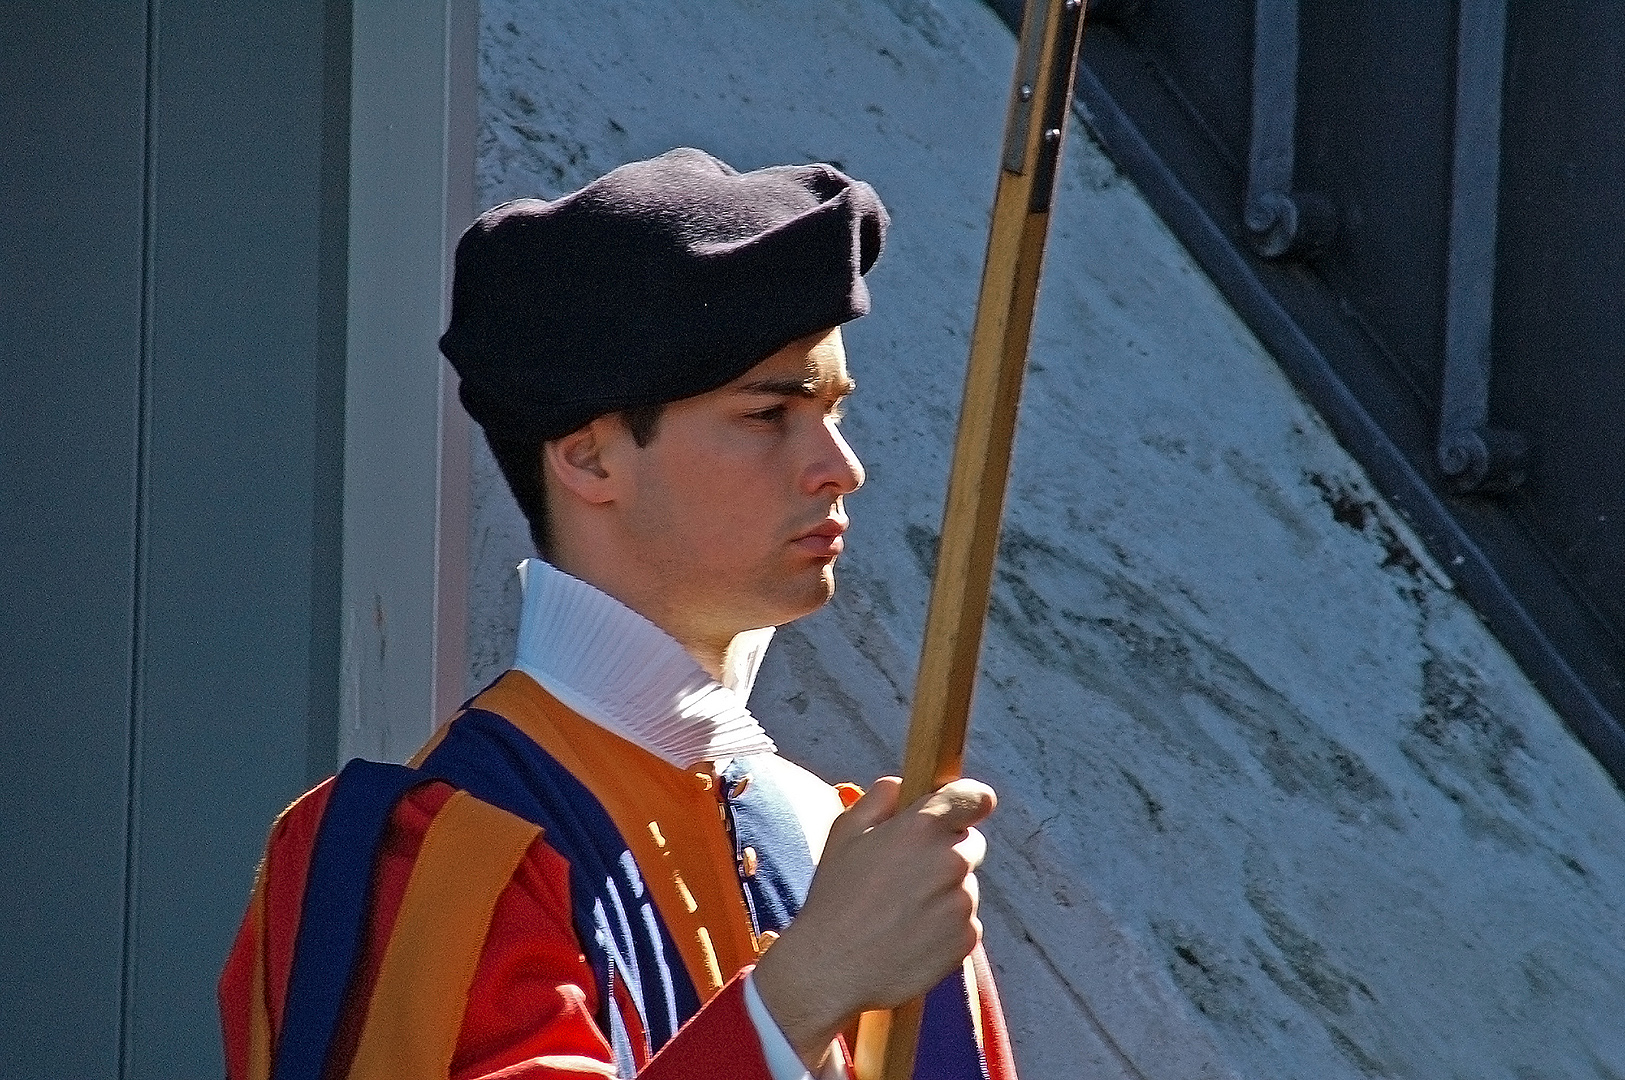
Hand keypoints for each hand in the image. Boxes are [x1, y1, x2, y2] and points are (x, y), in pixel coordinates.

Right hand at [751, 776, 994, 1067]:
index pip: (972, 798)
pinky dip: (945, 927)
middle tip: (907, 874)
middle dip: (946, 852)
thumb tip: (903, 786)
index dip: (972, 800)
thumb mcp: (844, 833)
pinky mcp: (966, 939)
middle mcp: (950, 861)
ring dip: (944, 892)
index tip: (970, 806)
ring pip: (965, 886)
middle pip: (969, 844)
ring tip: (901, 912)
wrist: (831, 967)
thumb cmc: (834, 897)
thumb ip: (879, 798)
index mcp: (921, 827)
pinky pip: (965, 923)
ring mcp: (962, 902)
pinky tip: (910, 935)